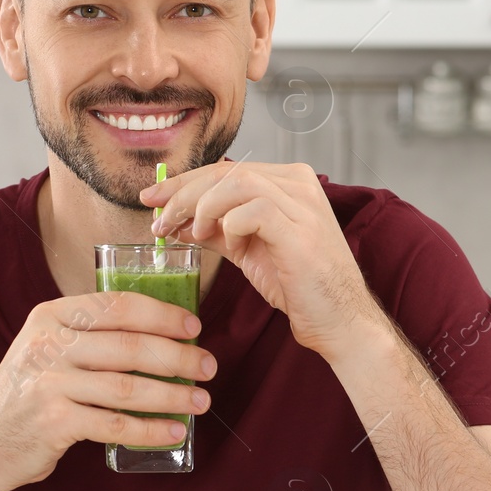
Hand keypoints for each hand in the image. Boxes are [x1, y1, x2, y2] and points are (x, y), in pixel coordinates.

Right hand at [0, 292, 215, 490]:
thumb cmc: (25, 396)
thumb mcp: (46, 349)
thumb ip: (88, 336)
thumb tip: (159, 335)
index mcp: (50, 317)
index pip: (116, 306)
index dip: (161, 314)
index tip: (193, 326)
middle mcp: (48, 344)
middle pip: (129, 346)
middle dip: (178, 356)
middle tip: (207, 367)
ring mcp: (49, 383)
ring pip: (127, 386)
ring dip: (172, 395)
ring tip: (199, 401)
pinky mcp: (55, 422)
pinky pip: (116, 424)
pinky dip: (150, 429)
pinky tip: (173, 431)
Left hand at [142, 161, 385, 360]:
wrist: (338, 321)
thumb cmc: (298, 286)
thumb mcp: (248, 249)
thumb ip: (217, 230)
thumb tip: (177, 221)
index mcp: (288, 182)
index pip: (225, 169)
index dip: (184, 182)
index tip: (152, 199)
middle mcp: (299, 184)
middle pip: (226, 171)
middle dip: (182, 193)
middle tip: (157, 219)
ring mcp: (304, 204)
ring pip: (237, 183)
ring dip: (201, 207)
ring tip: (189, 234)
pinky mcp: (302, 230)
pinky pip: (253, 210)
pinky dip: (231, 226)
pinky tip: (230, 246)